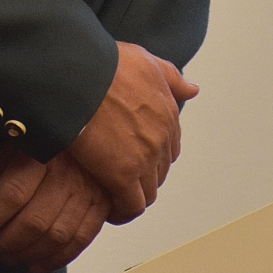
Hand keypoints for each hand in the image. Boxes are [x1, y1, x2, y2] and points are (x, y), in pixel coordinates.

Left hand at [0, 142, 110, 272]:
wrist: (90, 125)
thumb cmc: (45, 135)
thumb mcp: (13, 143)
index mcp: (43, 152)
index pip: (11, 195)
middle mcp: (68, 173)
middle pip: (34, 221)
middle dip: (5, 242)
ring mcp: (89, 191)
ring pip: (56, 236)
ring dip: (27, 254)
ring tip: (7, 257)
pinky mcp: (102, 205)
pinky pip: (80, 241)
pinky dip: (56, 260)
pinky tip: (36, 266)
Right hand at [67, 42, 197, 222]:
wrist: (79, 76)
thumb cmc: (104, 64)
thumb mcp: (144, 60)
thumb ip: (171, 77)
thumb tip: (193, 89)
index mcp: (167, 111)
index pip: (169, 145)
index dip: (152, 153)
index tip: (133, 155)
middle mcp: (161, 137)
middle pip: (159, 169)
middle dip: (143, 174)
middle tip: (119, 175)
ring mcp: (145, 158)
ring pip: (148, 191)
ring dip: (133, 195)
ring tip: (112, 194)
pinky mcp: (123, 176)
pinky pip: (131, 207)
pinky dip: (123, 212)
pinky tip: (109, 210)